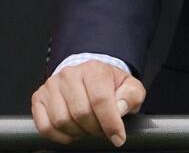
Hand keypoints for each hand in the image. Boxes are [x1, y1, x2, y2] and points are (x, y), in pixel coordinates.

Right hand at [31, 61, 145, 146]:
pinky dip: (60, 137)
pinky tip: (73, 133)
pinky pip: (45, 127)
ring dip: (78, 133)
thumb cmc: (110, 84)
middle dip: (95, 129)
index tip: (118, 137)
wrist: (90, 77)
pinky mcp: (38, 98)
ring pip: (61, 121)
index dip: (110, 123)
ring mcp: (51, 86)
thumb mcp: (129, 87)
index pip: (100, 100)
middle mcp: (69, 75)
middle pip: (81, 113)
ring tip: (88, 129)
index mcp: (94, 69)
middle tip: (102, 131)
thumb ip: (131, 96)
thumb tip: (120, 109)